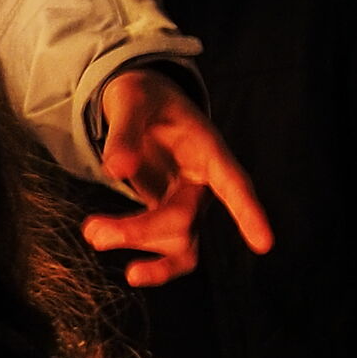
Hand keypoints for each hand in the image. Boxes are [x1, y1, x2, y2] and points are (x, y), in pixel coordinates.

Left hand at [81, 70, 273, 285]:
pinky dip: (146, 260)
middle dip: (141, 231)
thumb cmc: (144, 97)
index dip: (248, 212)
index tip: (264, 243)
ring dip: (138, 246)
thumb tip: (117, 171)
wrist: (141, 104)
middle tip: (93, 232)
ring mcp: (189, 203)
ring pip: (180, 245)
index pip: (233, 182)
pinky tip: (116, 256)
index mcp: (207, 148)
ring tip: (93, 234)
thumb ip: (124, 132)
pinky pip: (168, 251)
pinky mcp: (169, 216)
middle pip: (185, 221)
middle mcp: (204, 183)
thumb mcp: (132, 100)